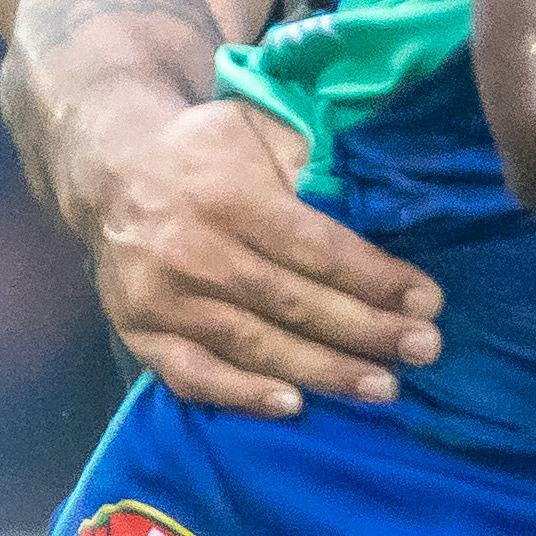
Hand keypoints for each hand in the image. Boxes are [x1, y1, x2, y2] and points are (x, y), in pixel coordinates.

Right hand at [77, 90, 438, 415]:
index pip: (317, 249)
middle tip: (424, 350)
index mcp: (230, 198)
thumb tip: (379, 199)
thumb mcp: (255, 128)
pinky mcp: (138, 332)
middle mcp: (195, 252)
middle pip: (295, 304)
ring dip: (325, 372)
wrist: (108, 169)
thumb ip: (308, 163)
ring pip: (255, 345)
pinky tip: (293, 406)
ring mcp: (165, 300)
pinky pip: (194, 376)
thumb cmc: (201, 151)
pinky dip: (242, 395)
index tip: (427, 302)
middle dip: (367, 331)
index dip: (375, 279)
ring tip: (383, 388)